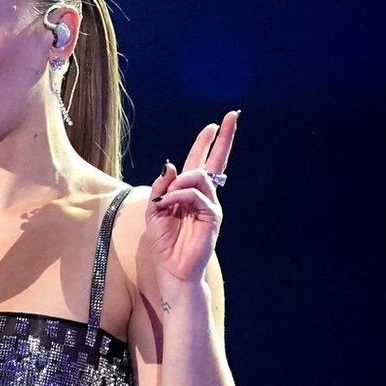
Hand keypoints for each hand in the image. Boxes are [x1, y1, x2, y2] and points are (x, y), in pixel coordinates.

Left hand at [140, 110, 239, 291]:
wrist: (172, 268)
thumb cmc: (164, 242)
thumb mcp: (154, 210)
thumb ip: (161, 187)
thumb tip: (171, 164)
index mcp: (188, 192)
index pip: (200, 162)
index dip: (207, 143)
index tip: (215, 124)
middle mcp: (203, 196)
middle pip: (215, 161)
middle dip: (223, 138)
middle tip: (232, 117)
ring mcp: (210, 205)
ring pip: (198, 175)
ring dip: (178, 182)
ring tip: (166, 200)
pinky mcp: (212, 216)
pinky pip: (194, 195)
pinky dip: (176, 197)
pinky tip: (166, 206)